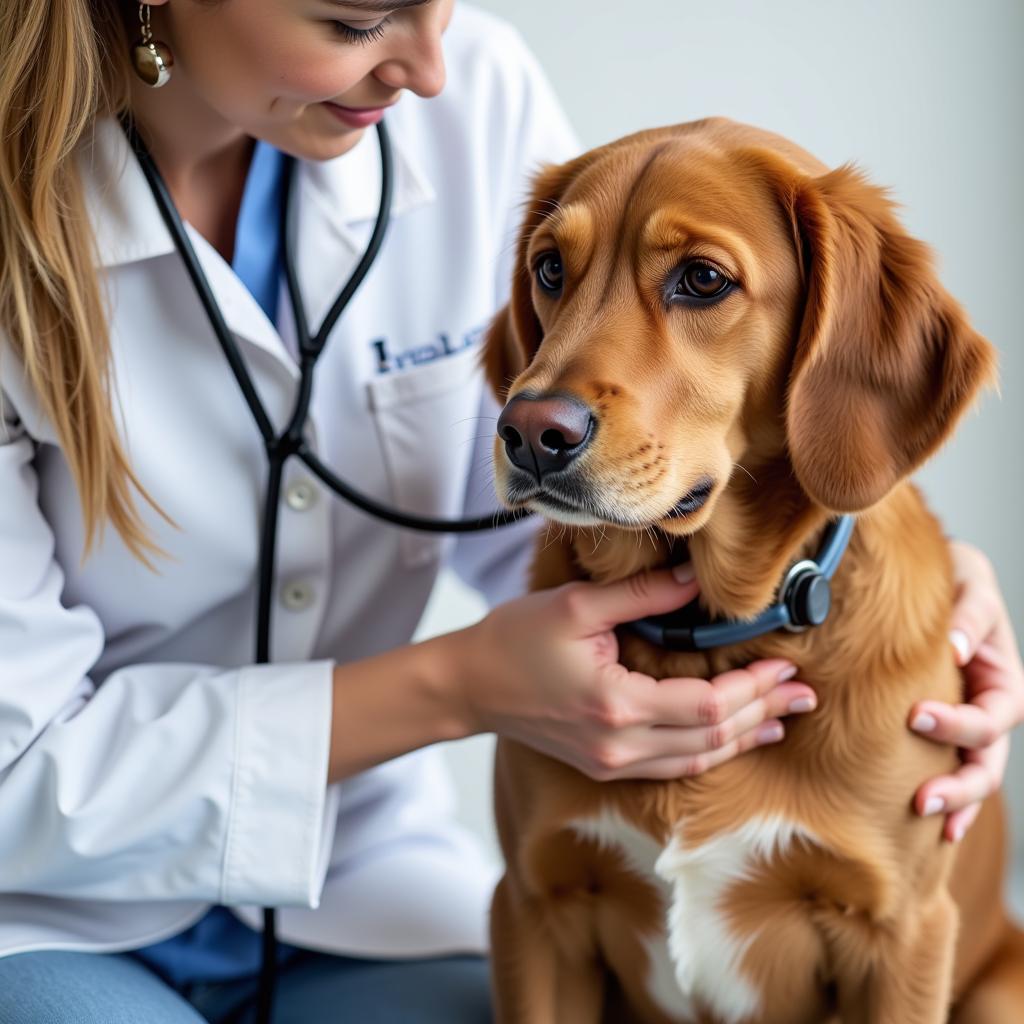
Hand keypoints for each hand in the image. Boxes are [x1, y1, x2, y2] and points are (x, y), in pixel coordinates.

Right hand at [458, 565, 817, 780]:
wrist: (470, 685)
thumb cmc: (514, 640)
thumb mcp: (577, 606)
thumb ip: (643, 596)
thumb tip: (696, 581)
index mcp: (615, 705)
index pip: (707, 707)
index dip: (752, 689)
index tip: (784, 666)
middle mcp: (619, 745)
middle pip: (712, 739)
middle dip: (763, 713)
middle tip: (804, 693)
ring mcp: (612, 763)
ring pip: (697, 760)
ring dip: (744, 738)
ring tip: (784, 719)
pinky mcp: (604, 766)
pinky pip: (673, 766)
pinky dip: (711, 750)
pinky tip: (733, 737)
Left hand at [910, 541, 1023, 840]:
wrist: (935, 579)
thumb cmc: (956, 578)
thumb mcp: (969, 583)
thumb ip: (969, 615)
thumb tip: (954, 648)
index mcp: (1003, 680)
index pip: (991, 716)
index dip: (958, 724)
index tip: (914, 716)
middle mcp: (990, 709)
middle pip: (987, 760)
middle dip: (960, 785)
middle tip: (920, 799)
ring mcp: (967, 724)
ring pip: (972, 775)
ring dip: (954, 802)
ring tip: (922, 818)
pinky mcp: (940, 731)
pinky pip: (947, 768)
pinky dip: (947, 800)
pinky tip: (934, 830)